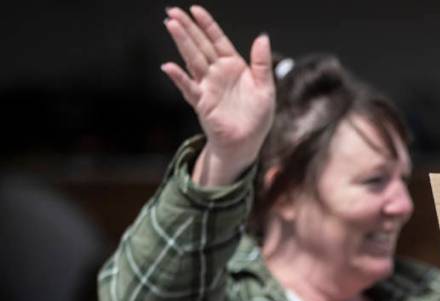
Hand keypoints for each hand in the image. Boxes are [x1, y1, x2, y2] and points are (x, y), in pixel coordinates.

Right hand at [161, 6, 274, 184]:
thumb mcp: (265, 89)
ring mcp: (207, 87)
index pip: (218, 41)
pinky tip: (170, 67)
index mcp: (233, 67)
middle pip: (200, 45)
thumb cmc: (255, 118)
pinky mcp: (202, 103)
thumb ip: (262, 64)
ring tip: (171, 25)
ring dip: (182, 43)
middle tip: (173, 11)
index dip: (207, 25)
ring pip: (193, 60)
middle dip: (188, 28)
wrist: (246, 143)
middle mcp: (217, 73)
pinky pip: (189, 88)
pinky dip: (179, 77)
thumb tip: (262, 37)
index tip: (195, 10)